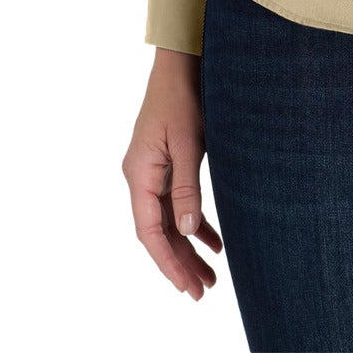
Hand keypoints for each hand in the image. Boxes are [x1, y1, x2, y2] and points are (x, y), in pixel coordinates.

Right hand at [123, 49, 222, 299]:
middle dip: (180, 262)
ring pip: (169, 220)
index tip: (187, 288)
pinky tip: (213, 240)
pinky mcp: (167, 162)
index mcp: (139, 174)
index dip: (168, 262)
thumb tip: (188, 232)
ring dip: (189, 246)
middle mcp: (141, 176)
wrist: (181, 60)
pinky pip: (177, 202)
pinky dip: (194, 222)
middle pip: (159, 231)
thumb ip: (186, 187)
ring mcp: (153, 170)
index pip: (149, 232)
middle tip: (202, 292)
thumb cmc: (183, 95)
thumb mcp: (189, 142)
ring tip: (211, 276)